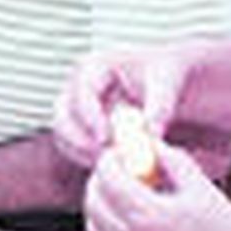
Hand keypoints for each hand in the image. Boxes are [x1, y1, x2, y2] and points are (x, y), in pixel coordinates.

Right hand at [53, 48, 186, 169]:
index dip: (89, 115)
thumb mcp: (168, 81)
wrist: (168, 83)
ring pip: (63, 134)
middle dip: (77, 139)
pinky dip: (86, 157)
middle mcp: (79, 85)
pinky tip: (110, 164)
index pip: (81, 90)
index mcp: (96, 66)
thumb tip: (150, 133)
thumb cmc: (167, 73)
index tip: (105, 138)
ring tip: (110, 163)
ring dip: (80, 151)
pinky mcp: (83, 127)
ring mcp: (78, 108)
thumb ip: (159, 105)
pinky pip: (73, 146)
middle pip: (61, 113)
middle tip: (102, 157)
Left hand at [84, 139, 230, 230]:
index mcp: (151, 215)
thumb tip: (146, 143)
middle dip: (101, 178)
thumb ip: (169, 159)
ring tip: (118, 194)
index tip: (118, 153)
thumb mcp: (201, 186)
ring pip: (92, 224)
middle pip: (94, 200)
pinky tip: (114, 221)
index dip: (109, 159)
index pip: (108, 177)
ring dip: (98, 203)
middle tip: (116, 170)